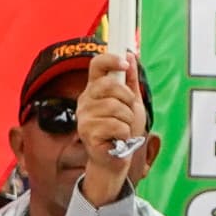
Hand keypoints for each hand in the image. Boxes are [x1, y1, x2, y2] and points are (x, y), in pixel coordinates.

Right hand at [73, 53, 147, 205]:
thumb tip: (131, 56)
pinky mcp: (88, 133)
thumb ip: (130, 80)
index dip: (110, 60)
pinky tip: (118, 139)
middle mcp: (85, 101)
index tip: (125, 63)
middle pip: (111, 85)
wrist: (116, 159)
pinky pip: (117, 125)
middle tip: (127, 113)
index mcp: (94, 90)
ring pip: (116, 107)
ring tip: (122, 129)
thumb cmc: (121, 130)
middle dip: (127, 100)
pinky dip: (125, 134)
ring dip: (127, 120)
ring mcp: (84, 117)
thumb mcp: (131, 102)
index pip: (96, 65)